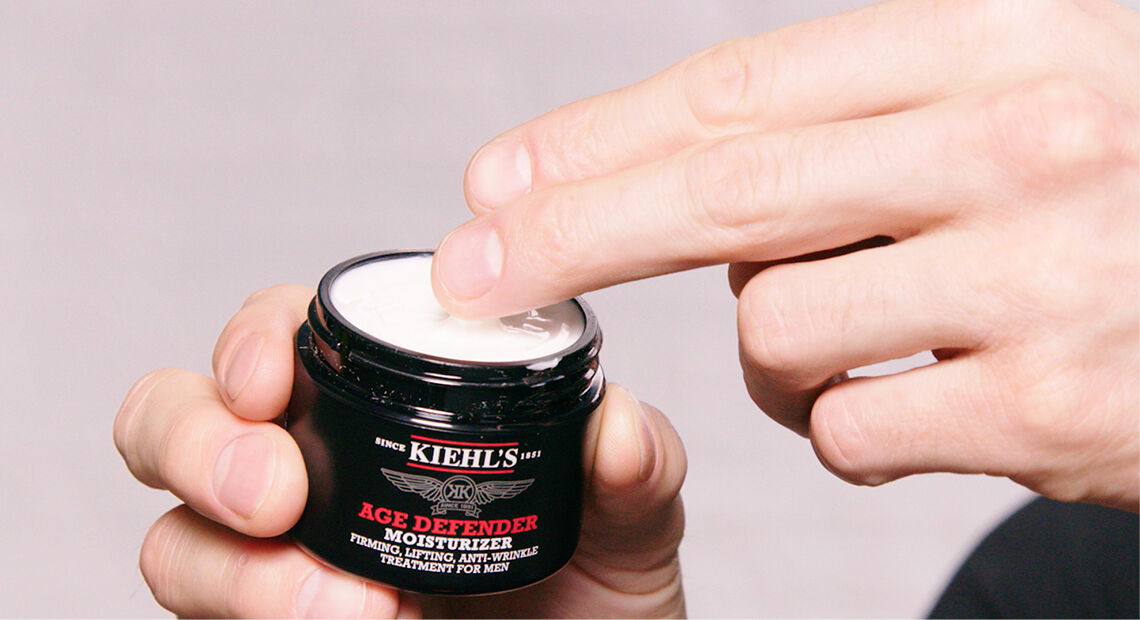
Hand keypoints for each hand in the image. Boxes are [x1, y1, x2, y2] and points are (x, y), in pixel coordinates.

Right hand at [113, 285, 685, 616]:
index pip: (280, 332)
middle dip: (197, 442)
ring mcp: (282, 552)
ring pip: (174, 533)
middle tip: (274, 498)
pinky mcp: (269, 618)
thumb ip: (633, 467)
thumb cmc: (596, 578)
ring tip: (347, 607)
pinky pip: (203, 616)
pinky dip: (253, 616)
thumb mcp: (630, 518)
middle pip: (178, 415)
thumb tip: (618, 424)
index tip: (272, 381)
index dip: (252, 340)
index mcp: (385, 399)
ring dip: (231, 568)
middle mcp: (316, 463)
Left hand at [430, 0, 1137, 509]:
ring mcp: (1040, 284)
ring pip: (781, 335)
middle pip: (727, 200)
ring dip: (774, 351)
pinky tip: (929, 397)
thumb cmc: (1134, 180)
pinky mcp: (1052, 414)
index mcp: (1001, 42)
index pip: (748, 85)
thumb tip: (686, 164)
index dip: (603, 133)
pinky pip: (850, 433)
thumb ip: (869, 115)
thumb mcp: (1024, 88)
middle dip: (572, 237)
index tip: (500, 176)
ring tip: (860, 334)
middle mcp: (1020, 147)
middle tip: (477, 271)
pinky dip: (844, 424)